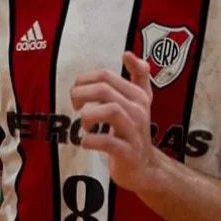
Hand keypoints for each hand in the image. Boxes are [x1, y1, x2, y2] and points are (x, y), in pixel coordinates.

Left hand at [71, 51, 154, 191]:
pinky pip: (107, 141)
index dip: (85, 78)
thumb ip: (138, 76)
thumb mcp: (139, 100)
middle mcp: (139, 109)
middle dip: (81, 94)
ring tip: (84, 124)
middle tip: (75, 105)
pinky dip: (91, 140)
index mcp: (137, 94)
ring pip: (110, 110)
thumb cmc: (133, 130)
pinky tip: (86, 141)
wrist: (145, 167)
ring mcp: (135, 131)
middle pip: (104, 90)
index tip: (79, 87)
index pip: (106, 75)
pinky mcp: (128, 152)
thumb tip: (128, 53)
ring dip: (88, 115)